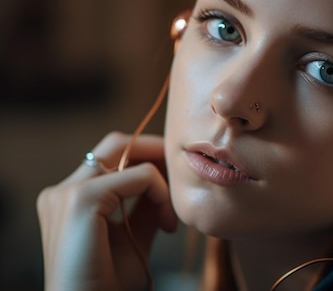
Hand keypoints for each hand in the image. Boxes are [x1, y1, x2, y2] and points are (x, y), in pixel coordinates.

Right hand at [37, 132, 177, 290]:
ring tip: (172, 210)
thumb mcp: (133, 235)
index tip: (173, 190)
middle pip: (116, 144)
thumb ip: (144, 205)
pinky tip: (167, 222)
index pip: (112, 157)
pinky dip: (160, 192)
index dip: (148, 162)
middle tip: (181, 174)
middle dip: (155, 151)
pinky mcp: (81, 199)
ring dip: (159, 173)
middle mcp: (63, 190)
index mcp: (69, 197)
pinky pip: (137, 176)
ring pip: (125, 151)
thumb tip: (165, 179)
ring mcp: (67, 192)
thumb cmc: (106, 283)